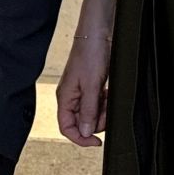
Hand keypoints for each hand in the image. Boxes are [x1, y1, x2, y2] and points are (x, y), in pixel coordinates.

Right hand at [56, 32, 110, 146]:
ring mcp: (81, 92)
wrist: (99, 33)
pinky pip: (98, 103)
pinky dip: (105, 102)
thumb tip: (84, 132)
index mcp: (65, 97)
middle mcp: (71, 97)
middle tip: (108, 110)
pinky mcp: (91, 86)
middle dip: (97, 121)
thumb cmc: (91, 54)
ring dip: (103, 111)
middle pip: (81, 123)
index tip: (97, 141)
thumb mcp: (91, 85)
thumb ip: (88, 110)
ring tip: (108, 97)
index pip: (66, 128)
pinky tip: (108, 93)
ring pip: (92, 114)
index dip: (81, 138)